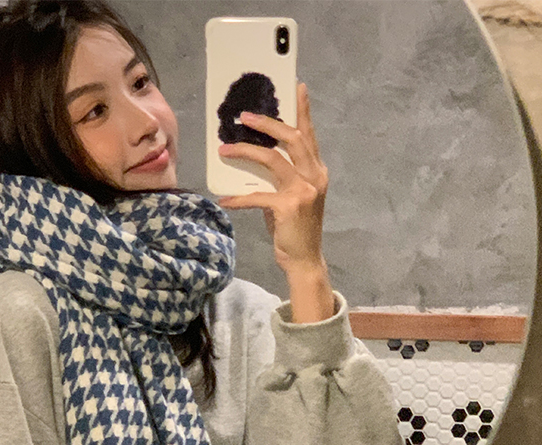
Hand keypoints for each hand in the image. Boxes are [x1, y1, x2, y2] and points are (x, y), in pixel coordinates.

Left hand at [217, 82, 329, 278]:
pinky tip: (224, 200)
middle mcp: (314, 177)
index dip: (303, 111)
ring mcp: (303, 191)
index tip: (297, 86)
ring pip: (272, 160)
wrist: (304, 260)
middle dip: (267, 123)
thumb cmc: (295, 230)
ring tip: (225, 149)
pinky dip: (239, 198)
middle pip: (291, 138)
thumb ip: (279, 179)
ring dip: (245, 152)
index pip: (308, 135)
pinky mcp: (288, 207)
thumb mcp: (290, 199)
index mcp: (316, 171)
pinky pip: (257, 197)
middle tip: (243, 116)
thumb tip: (253, 162)